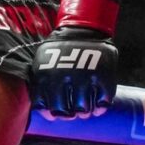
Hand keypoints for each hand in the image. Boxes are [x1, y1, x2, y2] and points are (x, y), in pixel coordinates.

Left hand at [30, 0, 120, 118]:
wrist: (83, 29)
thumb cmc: (60, 51)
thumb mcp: (43, 64)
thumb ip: (41, 87)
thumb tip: (48, 115)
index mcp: (45, 76)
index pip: (45, 109)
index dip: (52, 114)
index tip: (58, 110)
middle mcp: (63, 79)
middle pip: (65, 113)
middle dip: (69, 114)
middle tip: (73, 109)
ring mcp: (84, 78)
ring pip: (84, 110)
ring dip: (85, 111)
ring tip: (85, 106)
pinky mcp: (103, 77)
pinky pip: (103, 103)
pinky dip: (100, 107)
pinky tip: (97, 102)